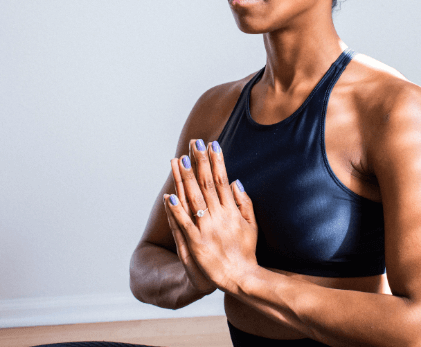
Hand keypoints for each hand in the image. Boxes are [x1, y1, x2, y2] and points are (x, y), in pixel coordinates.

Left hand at [165, 138, 258, 293]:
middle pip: (206, 184)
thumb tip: (235, 182)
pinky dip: (176, 210)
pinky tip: (169, 195)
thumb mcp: (252, 225)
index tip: (212, 144)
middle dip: (200, 162)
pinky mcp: (195, 243)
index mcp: (231, 210)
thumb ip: (245, 203)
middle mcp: (219, 216)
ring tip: (179, 160)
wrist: (240, 278)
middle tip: (194, 143)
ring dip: (185, 178)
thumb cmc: (245, 251)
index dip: (216, 161)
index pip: (221, 179)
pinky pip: (184, 224)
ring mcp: (206, 229)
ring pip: (193, 199)